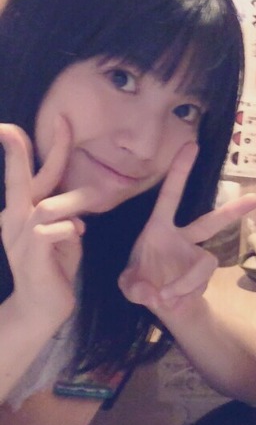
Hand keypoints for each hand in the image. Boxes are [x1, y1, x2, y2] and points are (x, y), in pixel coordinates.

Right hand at [0, 120, 97, 323]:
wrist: (42, 306)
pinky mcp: (33, 254)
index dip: (50, 147)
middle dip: (16, 152)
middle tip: (6, 127)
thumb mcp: (65, 233)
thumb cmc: (55, 265)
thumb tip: (78, 202)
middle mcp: (16, 219)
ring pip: (46, 207)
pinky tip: (75, 239)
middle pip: (20, 180)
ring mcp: (21, 237)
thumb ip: (68, 212)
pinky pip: (52, 231)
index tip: (61, 118)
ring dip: (71, 209)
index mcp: (24, 211)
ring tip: (79, 230)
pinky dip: (69, 231)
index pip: (35, 174)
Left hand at [119, 142, 255, 314]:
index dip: (180, 172)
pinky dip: (184, 292)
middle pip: (210, 222)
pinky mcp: (205, 274)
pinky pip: (199, 283)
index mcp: (159, 229)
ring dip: (186, 282)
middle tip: (255, 200)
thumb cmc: (143, 284)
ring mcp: (197, 256)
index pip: (171, 196)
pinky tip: (173, 298)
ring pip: (205, 263)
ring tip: (167, 296)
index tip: (192, 145)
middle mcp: (182, 238)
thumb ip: (135, 288)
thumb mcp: (129, 286)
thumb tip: (155, 292)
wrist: (166, 306)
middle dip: (231, 212)